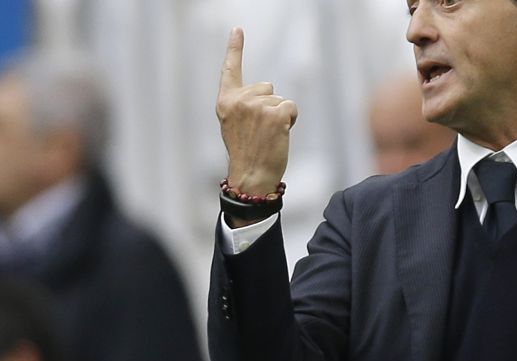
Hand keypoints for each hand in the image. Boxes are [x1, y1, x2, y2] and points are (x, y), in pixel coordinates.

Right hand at [216, 27, 297, 195]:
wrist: (251, 175)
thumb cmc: (247, 152)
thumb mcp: (235, 124)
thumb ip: (243, 105)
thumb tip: (267, 89)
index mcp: (225, 102)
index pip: (230, 70)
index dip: (235, 48)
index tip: (237, 29)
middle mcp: (239, 100)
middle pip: (267, 87)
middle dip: (269, 105)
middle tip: (260, 131)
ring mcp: (257, 106)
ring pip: (280, 99)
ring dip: (280, 116)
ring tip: (268, 136)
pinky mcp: (275, 114)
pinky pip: (291, 106)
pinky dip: (291, 119)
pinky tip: (280, 134)